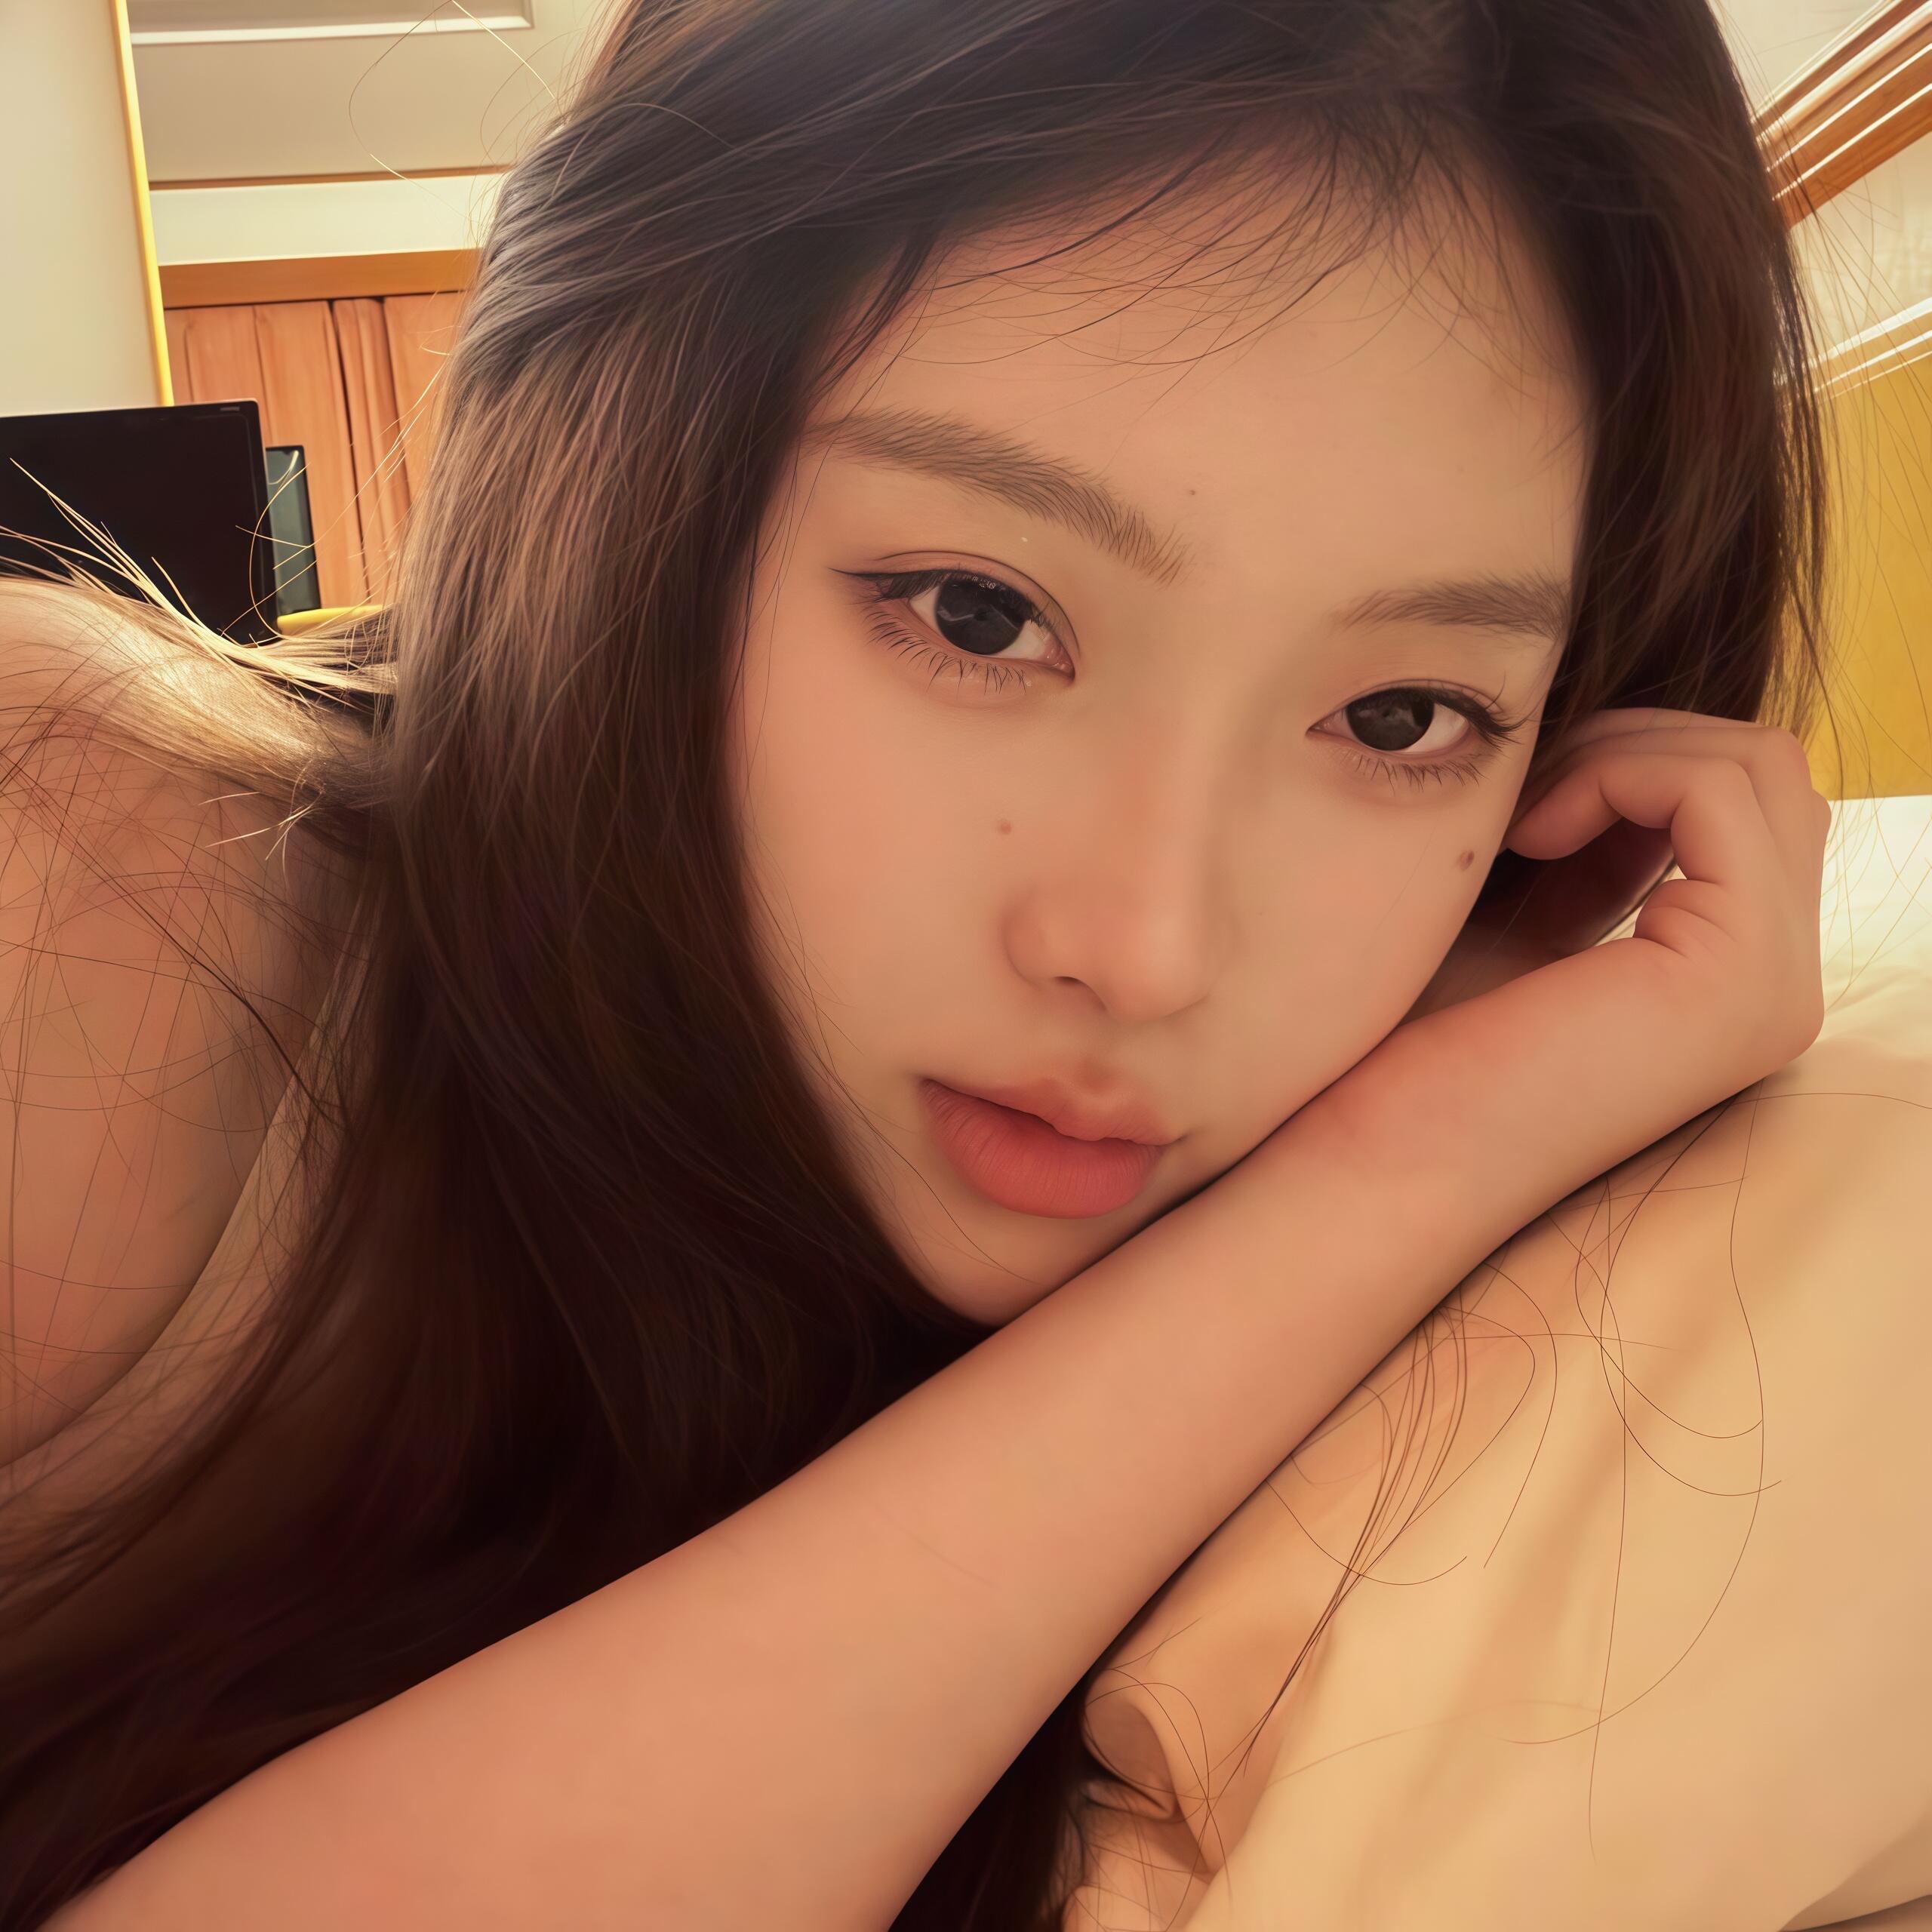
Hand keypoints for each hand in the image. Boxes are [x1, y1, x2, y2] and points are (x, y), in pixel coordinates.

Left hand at [1287, 709, 1832, 1224]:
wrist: (1368, 1152)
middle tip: (1523, 790)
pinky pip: (1720, 790)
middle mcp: (1772, 988)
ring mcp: (1771, 989)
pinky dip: (1619, 773)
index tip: (1518, 795)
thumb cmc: (1408, 1040)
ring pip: (1754, 764)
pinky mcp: (1741, 977)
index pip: (1735, 797)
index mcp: (1726, 975)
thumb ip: (1586, 839)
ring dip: (1621, 751)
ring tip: (1522, 814)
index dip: (1627, 756)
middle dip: (1635, 740)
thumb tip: (1603, 725)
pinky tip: (1530, 830)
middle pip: (1762, 770)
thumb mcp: (1520, 910)